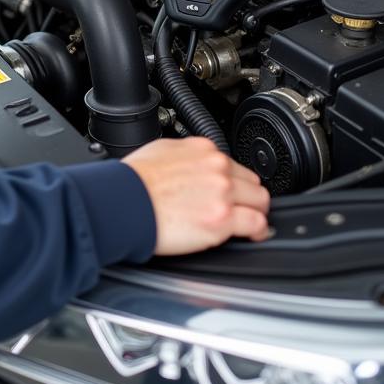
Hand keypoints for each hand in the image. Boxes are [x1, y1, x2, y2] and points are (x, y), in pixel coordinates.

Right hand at [122, 137, 270, 254]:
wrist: (124, 201)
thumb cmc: (134, 180)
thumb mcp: (162, 150)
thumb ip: (186, 155)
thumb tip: (193, 164)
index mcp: (202, 150)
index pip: (231, 164)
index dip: (232, 181)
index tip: (229, 191)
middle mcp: (216, 167)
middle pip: (251, 181)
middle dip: (247, 196)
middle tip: (241, 208)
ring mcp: (222, 192)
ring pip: (260, 201)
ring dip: (255, 211)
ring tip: (249, 222)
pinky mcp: (222, 219)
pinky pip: (257, 223)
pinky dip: (258, 230)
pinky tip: (253, 234)